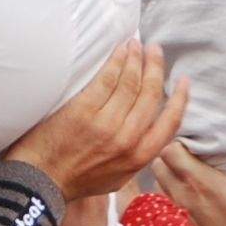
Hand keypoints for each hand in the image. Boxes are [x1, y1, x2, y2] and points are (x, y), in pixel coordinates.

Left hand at [9, 41, 191, 201]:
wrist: (42, 180)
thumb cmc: (78, 179)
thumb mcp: (118, 177)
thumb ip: (136, 156)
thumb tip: (150, 132)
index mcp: (138, 158)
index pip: (170, 123)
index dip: (180, 99)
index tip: (183, 81)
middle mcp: (126, 141)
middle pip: (150, 96)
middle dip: (156, 69)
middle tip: (156, 50)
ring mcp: (105, 124)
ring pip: (130, 83)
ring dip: (136, 59)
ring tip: (137, 45)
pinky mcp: (84, 110)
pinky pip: (106, 79)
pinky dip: (116, 61)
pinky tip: (120, 50)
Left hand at [155, 136, 225, 225]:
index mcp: (204, 183)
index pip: (169, 151)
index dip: (176, 136)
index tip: (192, 128)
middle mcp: (189, 194)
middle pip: (159, 162)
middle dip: (168, 148)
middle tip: (188, 138)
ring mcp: (186, 208)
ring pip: (161, 179)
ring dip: (169, 166)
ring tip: (188, 155)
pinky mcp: (189, 219)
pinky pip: (171, 194)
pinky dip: (174, 183)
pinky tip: (194, 178)